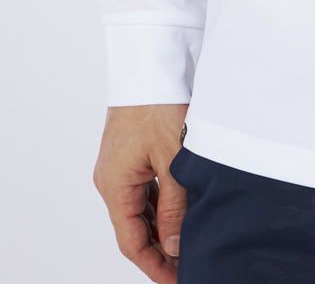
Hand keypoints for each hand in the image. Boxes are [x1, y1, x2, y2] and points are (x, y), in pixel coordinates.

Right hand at [93, 104, 188, 281]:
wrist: (151, 64)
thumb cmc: (159, 105)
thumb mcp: (174, 160)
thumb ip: (175, 206)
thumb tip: (176, 247)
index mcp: (115, 186)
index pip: (131, 241)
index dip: (154, 265)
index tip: (176, 280)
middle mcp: (112, 180)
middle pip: (134, 228)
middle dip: (160, 250)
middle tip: (189, 266)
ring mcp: (121, 166)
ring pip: (141, 209)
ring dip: (163, 227)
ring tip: (190, 244)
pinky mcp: (132, 153)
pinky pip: (146, 189)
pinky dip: (162, 204)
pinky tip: (184, 212)